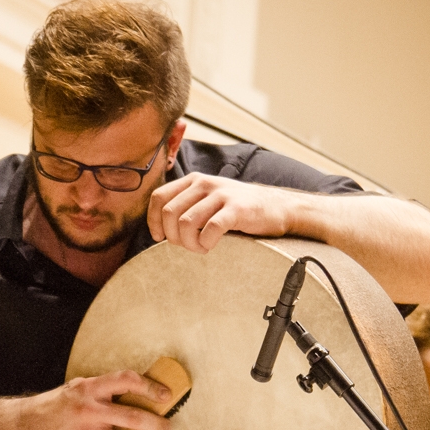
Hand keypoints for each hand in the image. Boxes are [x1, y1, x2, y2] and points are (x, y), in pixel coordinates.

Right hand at [26, 371, 172, 429]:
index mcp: (90, 387)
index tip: (164, 393)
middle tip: (167, 423)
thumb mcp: (79, 388)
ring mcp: (89, 428)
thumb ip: (103, 389)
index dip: (150, 386)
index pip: (127, 380)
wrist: (29, 422)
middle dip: (155, 421)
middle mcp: (90, 407)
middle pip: (133, 415)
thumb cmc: (57, 404)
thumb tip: (133, 391)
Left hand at [147, 173, 299, 252]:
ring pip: (186, 223)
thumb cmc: (238, 210)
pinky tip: (211, 247)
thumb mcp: (209, 199)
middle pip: (169, 212)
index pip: (159, 197)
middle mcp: (205, 183)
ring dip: (189, 244)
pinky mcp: (236, 209)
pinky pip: (210, 229)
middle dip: (172, 236)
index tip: (159, 237)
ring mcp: (221, 195)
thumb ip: (188, 205)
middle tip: (187, 246)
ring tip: (201, 248)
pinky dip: (205, 244)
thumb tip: (161, 227)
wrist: (276, 208)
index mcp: (194, 180)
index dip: (153, 220)